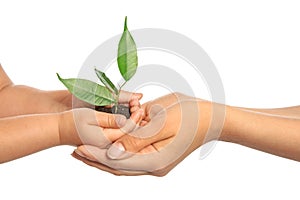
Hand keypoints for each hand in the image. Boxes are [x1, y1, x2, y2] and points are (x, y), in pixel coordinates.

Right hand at [59, 91, 142, 146]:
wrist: (59, 130)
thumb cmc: (72, 121)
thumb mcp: (91, 116)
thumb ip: (109, 120)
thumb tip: (125, 120)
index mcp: (104, 140)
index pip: (127, 130)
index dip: (135, 118)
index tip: (139, 107)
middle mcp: (107, 146)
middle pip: (129, 135)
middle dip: (136, 121)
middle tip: (139, 108)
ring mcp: (106, 146)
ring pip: (125, 136)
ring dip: (132, 124)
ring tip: (136, 111)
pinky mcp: (105, 144)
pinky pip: (120, 137)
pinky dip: (126, 128)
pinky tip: (129, 119)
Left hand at [72, 93, 216, 175]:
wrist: (209, 117)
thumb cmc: (190, 117)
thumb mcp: (163, 124)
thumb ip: (137, 140)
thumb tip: (111, 153)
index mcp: (155, 161)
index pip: (118, 162)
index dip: (97, 155)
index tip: (78, 148)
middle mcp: (152, 164)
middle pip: (117, 166)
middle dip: (95, 159)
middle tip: (75, 151)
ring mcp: (153, 159)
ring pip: (122, 162)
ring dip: (103, 155)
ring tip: (83, 149)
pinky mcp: (154, 151)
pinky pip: (130, 154)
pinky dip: (115, 150)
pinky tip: (105, 143)